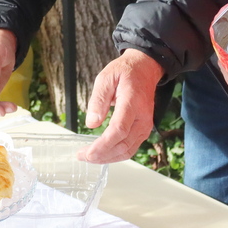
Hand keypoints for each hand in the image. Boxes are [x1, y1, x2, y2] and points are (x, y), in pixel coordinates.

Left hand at [79, 49, 163, 163]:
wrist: (144, 70)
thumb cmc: (125, 73)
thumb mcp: (106, 78)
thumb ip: (98, 100)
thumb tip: (91, 123)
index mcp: (132, 102)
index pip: (119, 130)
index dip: (103, 145)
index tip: (88, 153)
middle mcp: (143, 117)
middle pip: (123, 145)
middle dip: (101, 155)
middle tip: (82, 156)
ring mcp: (145, 126)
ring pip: (127, 151)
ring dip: (107, 158)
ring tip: (89, 157)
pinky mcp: (144, 130)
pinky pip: (131, 148)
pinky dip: (116, 155)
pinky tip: (103, 154)